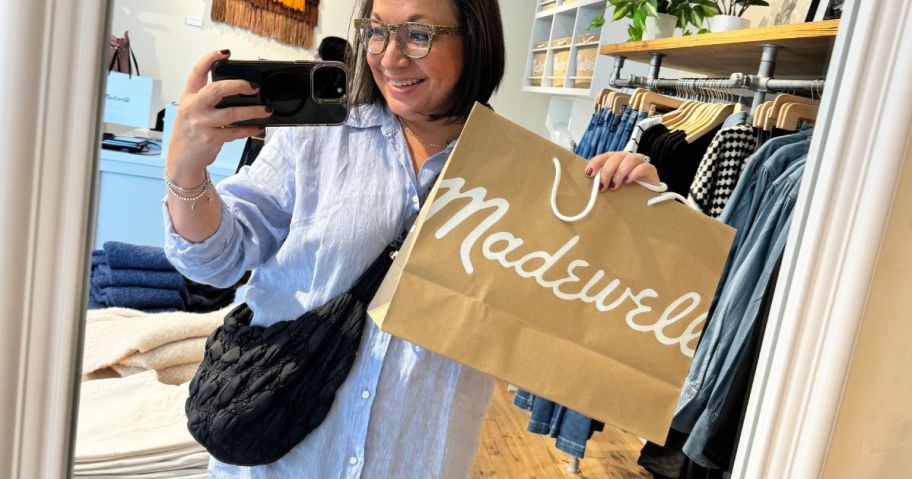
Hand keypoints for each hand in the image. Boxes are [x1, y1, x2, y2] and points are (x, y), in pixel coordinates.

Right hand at [166, 50, 272, 184]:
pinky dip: (249, 129)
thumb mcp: (192, 111)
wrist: (181, 160)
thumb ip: (208, 100)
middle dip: (237, 85)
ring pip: (231, 113)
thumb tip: (238, 91)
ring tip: (266, 109)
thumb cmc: (190, 133)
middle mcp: (193, 108)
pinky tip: (258, 127)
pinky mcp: (211, 139)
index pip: (197, 72)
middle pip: (216, 90)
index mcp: (189, 97)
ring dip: (252, 111)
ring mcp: (202, 124)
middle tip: (254, 86)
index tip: (225, 53)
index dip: (210, 59)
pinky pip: (235, 132)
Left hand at [584, 152, 659, 191]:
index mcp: (615, 161)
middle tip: (603, 186)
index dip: (596, 162)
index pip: (604, 156)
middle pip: (616, 156)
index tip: (590, 173)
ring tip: (615, 186)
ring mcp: (640, 163)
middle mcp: (627, 159)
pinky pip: (644, 166)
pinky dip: (635, 173)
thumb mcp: (611, 187)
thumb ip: (603, 183)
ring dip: (620, 172)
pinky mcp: (650, 170)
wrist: (647, 198)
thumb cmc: (626, 192)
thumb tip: (591, 186)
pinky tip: (629, 181)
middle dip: (607, 171)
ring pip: (630, 158)